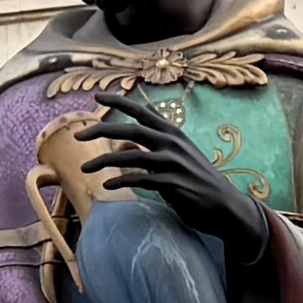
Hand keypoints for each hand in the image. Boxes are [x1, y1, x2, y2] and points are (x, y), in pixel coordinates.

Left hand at [89, 96, 281, 302]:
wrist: (225, 206)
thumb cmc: (199, 182)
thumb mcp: (179, 157)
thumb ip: (155, 148)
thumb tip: (126, 146)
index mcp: (173, 134)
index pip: (143, 112)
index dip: (120, 102)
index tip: (98, 96)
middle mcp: (173, 144)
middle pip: (131, 130)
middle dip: (101, 130)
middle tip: (77, 135)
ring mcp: (174, 163)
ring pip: (132, 156)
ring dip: (104, 161)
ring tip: (84, 168)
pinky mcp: (174, 184)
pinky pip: (142, 180)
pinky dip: (122, 181)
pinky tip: (108, 185)